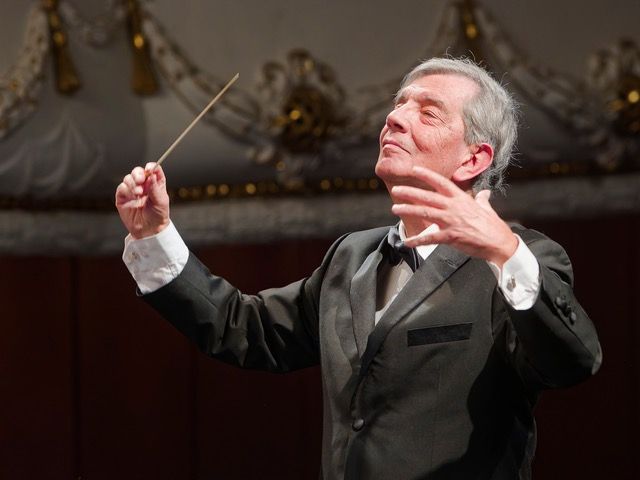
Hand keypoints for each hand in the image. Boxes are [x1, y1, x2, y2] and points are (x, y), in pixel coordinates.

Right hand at [115, 162, 169, 238]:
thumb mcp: (160, 201)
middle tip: (140, 180)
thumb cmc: (158, 216)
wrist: (149, 230)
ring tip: (138, 193)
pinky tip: (132, 197)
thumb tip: (151, 174)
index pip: (153, 170)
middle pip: (138, 171)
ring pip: (128, 178)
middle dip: (138, 173)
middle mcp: (143, 185)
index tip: (150, 168)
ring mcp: (132, 191)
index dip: (151, 167)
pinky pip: (121, 187)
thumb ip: (155, 188)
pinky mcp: (123, 197)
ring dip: (132, 183)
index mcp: (155, 184)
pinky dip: (126, 190)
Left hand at [390, 166, 517, 266]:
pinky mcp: (450, 236)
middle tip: (396, 190)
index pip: (441, 183)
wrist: (499, 243)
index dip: (427, 175)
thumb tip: (485, 193)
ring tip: (396, 208)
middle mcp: (454, 207)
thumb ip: (482, 199)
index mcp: (461, 199)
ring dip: (409, 210)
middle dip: (410, 193)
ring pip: (425, 213)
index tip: (415, 170)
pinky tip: (407, 242)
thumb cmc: (494, 226)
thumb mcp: (487, 209)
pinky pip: (430, 238)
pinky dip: (417, 240)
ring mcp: (451, 221)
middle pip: (428, 197)